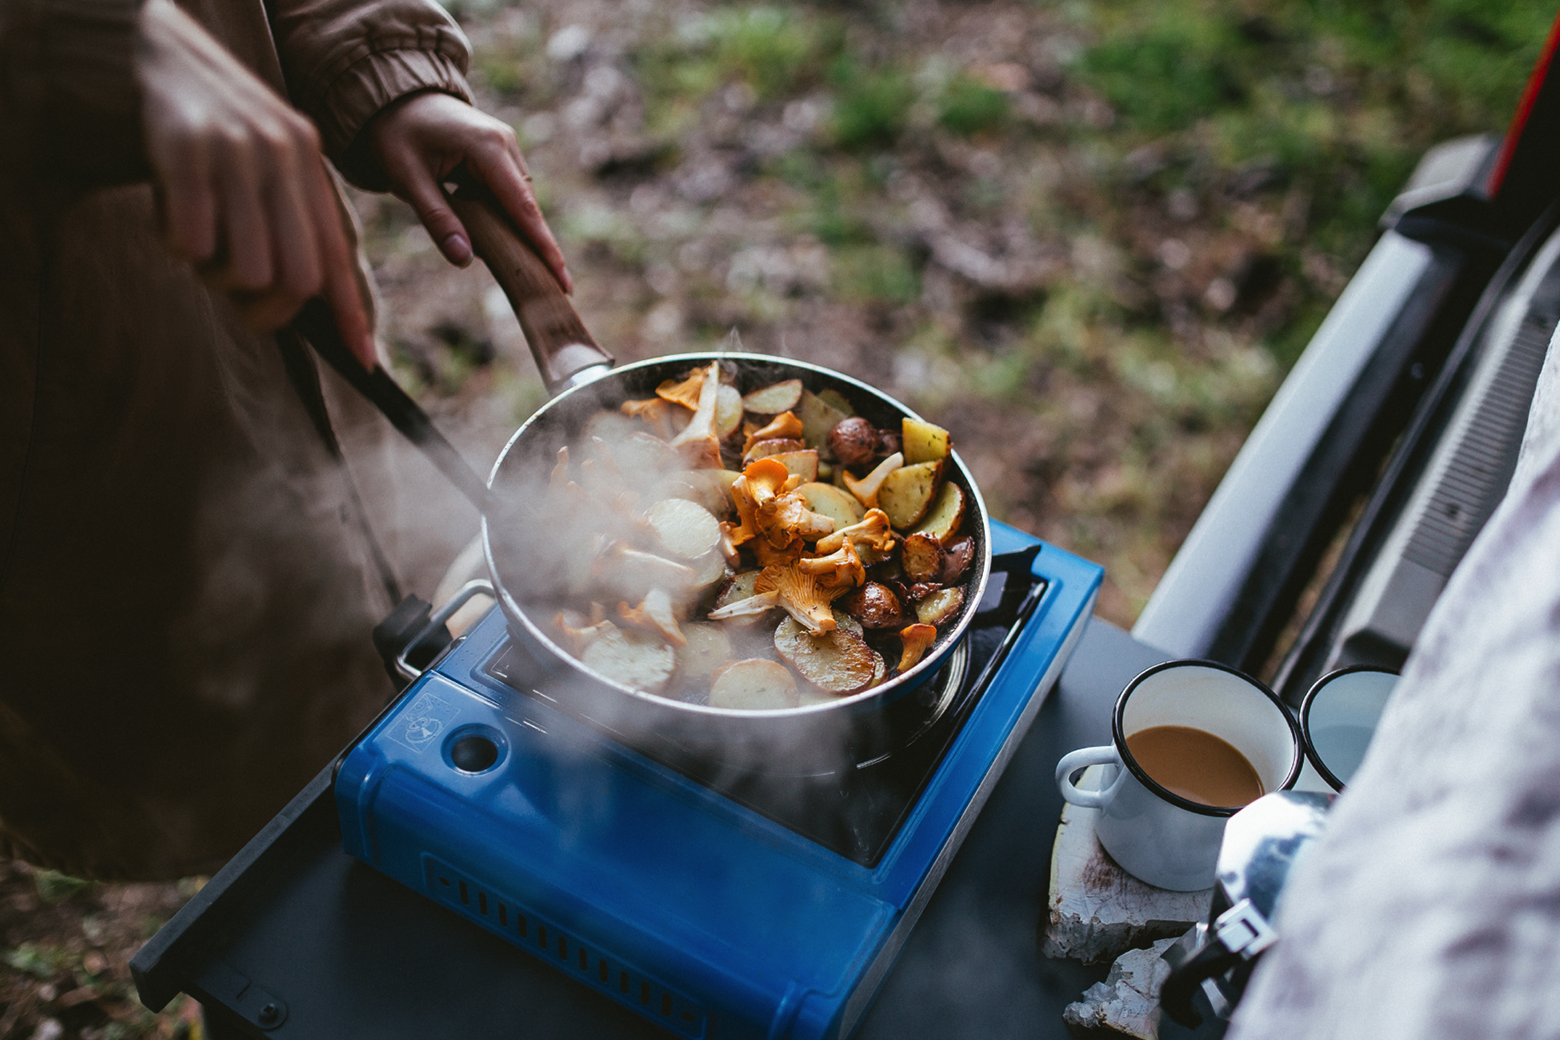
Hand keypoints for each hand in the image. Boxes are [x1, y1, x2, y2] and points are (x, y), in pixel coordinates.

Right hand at [136, 0, 373, 364]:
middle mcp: (283, 155)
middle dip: (264, 309)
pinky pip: (191, 243)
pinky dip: (175, 245)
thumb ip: (289, 216)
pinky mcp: (186, 151)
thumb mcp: (262, 161)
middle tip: (228, 289)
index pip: (336, 255)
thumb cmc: (205, 128)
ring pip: (245, 270)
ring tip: (195, 239)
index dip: (351, 312)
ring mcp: (237, 151)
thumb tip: (310, 299)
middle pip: (296, 279)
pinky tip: (165, 212)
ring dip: (212, 276)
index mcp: (307, 163)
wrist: (143, 51)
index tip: (364, 360)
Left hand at [366, 91, 572, 292]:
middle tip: (544, 286)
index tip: (563, 281)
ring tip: (499, 254)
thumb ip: (437, 220)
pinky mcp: (501, 151)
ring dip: (509, 228)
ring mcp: (507, 146)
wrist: (395, 95)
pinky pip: (509, 192)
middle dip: (533, 246)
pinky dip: (501, 214)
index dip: (544, 248)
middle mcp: (506, 144)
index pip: (522, 208)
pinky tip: (482, 226)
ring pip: (519, 202)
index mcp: (487, 147)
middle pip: (527, 208)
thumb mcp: (408, 178)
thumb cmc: (397, 133)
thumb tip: (464, 260)